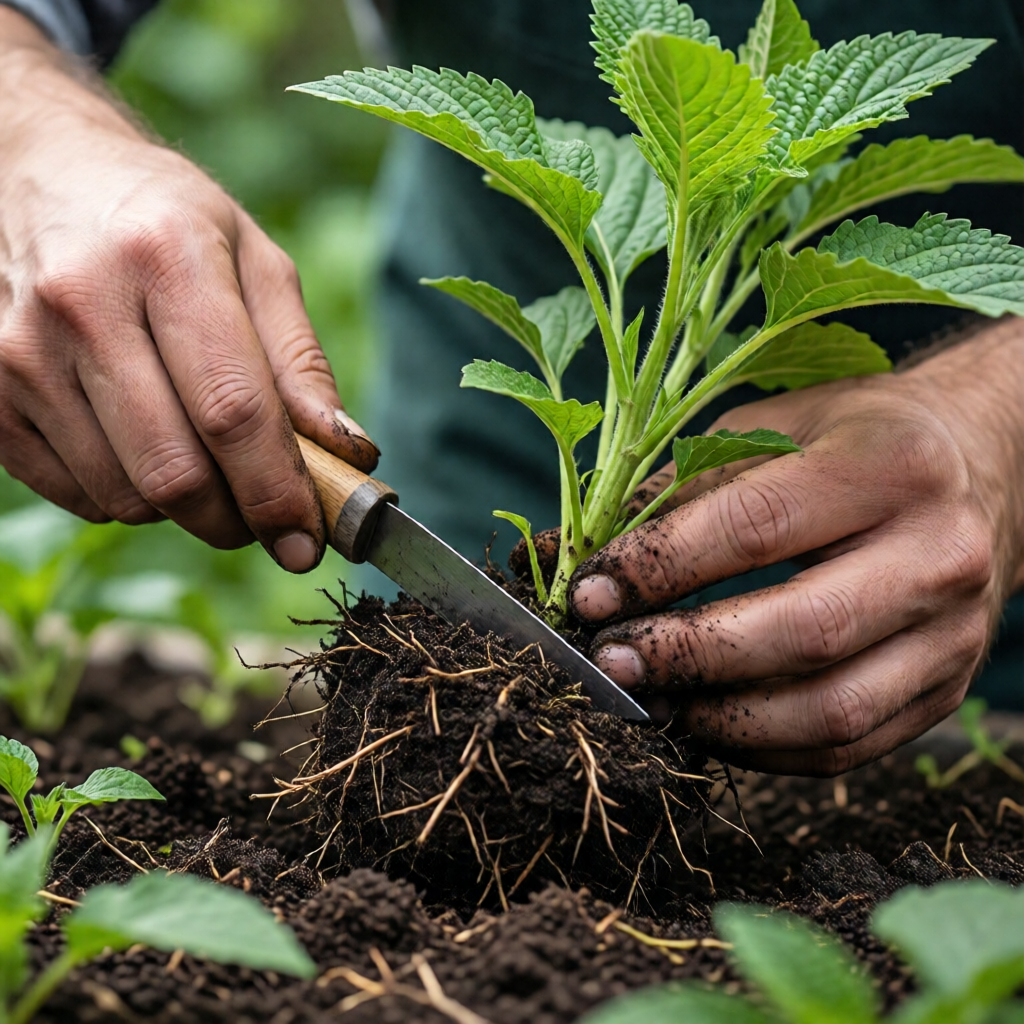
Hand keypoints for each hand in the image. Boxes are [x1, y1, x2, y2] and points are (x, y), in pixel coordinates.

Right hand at [0, 11, 376, 571]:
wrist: (39, 171)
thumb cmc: (168, 220)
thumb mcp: (254, 260)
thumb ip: (300, 361)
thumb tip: (345, 453)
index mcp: (167, 259)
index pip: (233, 411)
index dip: (278, 492)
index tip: (309, 543)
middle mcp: (82, 304)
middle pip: (175, 471)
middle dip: (236, 520)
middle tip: (266, 518)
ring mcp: (20, 351)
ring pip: (125, 496)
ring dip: (184, 511)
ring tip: (206, 467)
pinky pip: (76, 494)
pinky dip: (127, 498)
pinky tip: (144, 452)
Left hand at [571, 319, 1023, 774]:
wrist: (973, 470)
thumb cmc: (848, 441)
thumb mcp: (766, 429)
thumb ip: (674, 490)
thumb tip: (569, 557)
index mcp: (891, 464)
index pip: (756, 527)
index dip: (660, 567)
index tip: (589, 594)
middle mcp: (939, 552)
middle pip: (802, 630)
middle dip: (686, 655)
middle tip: (610, 661)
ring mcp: (954, 633)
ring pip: (830, 709)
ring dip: (719, 718)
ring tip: (650, 700)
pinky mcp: (946, 689)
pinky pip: (846, 747)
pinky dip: (760, 748)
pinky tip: (704, 720)